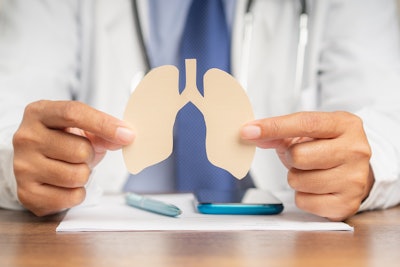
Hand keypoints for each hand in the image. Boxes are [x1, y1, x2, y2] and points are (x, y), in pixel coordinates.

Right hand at [12, 100, 134, 215]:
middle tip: (81, 155)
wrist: (35, 163)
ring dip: (84, 175)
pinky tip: (65, 185)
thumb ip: (103, 131)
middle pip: (80, 150)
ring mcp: (23, 166)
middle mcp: (25, 137)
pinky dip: (77, 193)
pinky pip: (72, 197)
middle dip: (90, 155)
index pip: (73, 113)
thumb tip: (125, 137)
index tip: (128, 135)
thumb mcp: (81, 129)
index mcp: (39, 112)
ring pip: (77, 175)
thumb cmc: (63, 141)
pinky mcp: (27, 193)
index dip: (104, 124)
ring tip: (71, 168)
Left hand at [240, 111, 373, 220]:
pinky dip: (303, 196)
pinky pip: (303, 202)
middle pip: (298, 155)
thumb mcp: (307, 133)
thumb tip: (250, 134)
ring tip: (311, 173)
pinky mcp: (346, 204)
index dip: (273, 126)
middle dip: (291, 158)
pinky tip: (316, 189)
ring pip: (298, 181)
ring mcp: (354, 179)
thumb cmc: (325, 149)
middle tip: (301, 158)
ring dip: (296, 178)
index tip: (248, 131)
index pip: (305, 122)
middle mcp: (355, 150)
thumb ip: (278, 132)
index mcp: (345, 125)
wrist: (354, 172)